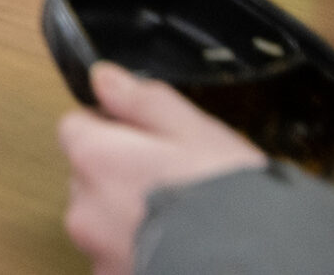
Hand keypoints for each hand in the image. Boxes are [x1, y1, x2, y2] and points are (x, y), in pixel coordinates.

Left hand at [58, 62, 266, 272]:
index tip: (149, 137)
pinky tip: (180, 249)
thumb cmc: (228, 200)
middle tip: (174, 179)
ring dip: (130, 217)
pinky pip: (119, 259)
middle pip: (89, 176)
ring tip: (183, 219)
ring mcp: (97, 254)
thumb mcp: (194, 130)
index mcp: (95, 159)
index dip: (114, 127)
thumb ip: (141, 101)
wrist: (257, 268)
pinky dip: (140, 253)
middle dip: (121, 174)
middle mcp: (84, 209)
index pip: (76, 126)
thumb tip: (103, 78)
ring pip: (104, 221)